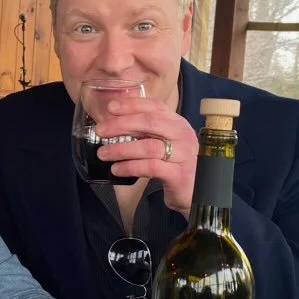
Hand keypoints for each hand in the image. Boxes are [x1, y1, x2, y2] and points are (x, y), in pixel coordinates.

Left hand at [95, 96, 198, 215]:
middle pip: (150, 123)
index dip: (132, 105)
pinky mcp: (180, 175)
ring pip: (148, 146)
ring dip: (121, 149)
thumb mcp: (164, 143)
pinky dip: (130, 167)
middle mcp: (183, 135)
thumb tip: (112, 125)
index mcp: (177, 123)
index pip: (155, 107)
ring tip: (103, 153)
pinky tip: (117, 169)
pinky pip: (151, 167)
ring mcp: (184, 155)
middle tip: (101, 131)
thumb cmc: (175, 165)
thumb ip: (145, 132)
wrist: (198, 192)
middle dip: (122, 124)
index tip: (111, 107)